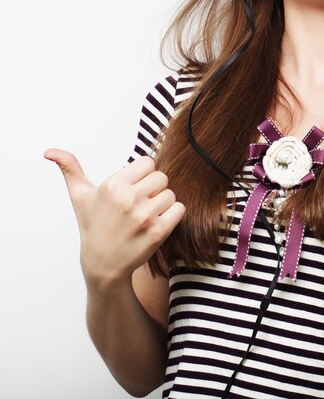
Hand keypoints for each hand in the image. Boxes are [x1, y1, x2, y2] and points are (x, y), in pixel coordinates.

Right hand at [44, 149, 185, 287]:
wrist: (103, 265)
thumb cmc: (93, 227)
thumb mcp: (80, 197)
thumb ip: (70, 169)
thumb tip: (50, 151)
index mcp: (112, 186)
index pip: (148, 162)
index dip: (142, 175)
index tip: (132, 188)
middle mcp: (128, 199)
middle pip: (161, 177)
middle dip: (153, 189)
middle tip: (139, 204)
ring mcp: (144, 216)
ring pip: (171, 193)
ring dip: (162, 204)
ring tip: (145, 215)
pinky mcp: (158, 231)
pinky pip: (179, 209)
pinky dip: (173, 215)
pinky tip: (156, 223)